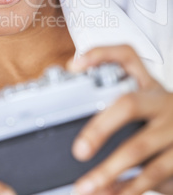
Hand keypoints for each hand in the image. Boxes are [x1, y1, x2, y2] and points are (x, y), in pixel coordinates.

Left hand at [66, 45, 172, 194]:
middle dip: (100, 127)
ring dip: (108, 170)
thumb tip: (73, 115)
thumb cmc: (163, 123)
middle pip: (128, 104)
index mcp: (149, 86)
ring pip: (138, 147)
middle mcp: (161, 103)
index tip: (76, 66)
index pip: (126, 56)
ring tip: (85, 186)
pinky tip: (109, 193)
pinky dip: (126, 187)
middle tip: (79, 150)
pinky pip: (151, 174)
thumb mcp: (146, 105)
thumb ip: (116, 106)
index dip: (100, 54)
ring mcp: (172, 130)